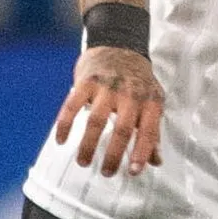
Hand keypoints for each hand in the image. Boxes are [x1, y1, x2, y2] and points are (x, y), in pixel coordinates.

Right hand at [52, 45, 163, 175]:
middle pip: (121, 130)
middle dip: (113, 155)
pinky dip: (65, 125)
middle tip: (106, 172)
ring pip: (96, 121)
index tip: (134, 171)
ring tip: (83, 161)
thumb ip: (152, 131)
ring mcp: (107, 87)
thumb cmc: (138, 81)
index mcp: (149, 101)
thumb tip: (156, 161)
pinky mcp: (86, 81)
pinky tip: (61, 141)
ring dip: (88, 145)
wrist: (118, 46)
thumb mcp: (152, 102)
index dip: (142, 153)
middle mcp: (129, 94)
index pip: (148, 131)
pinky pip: (72, 106)